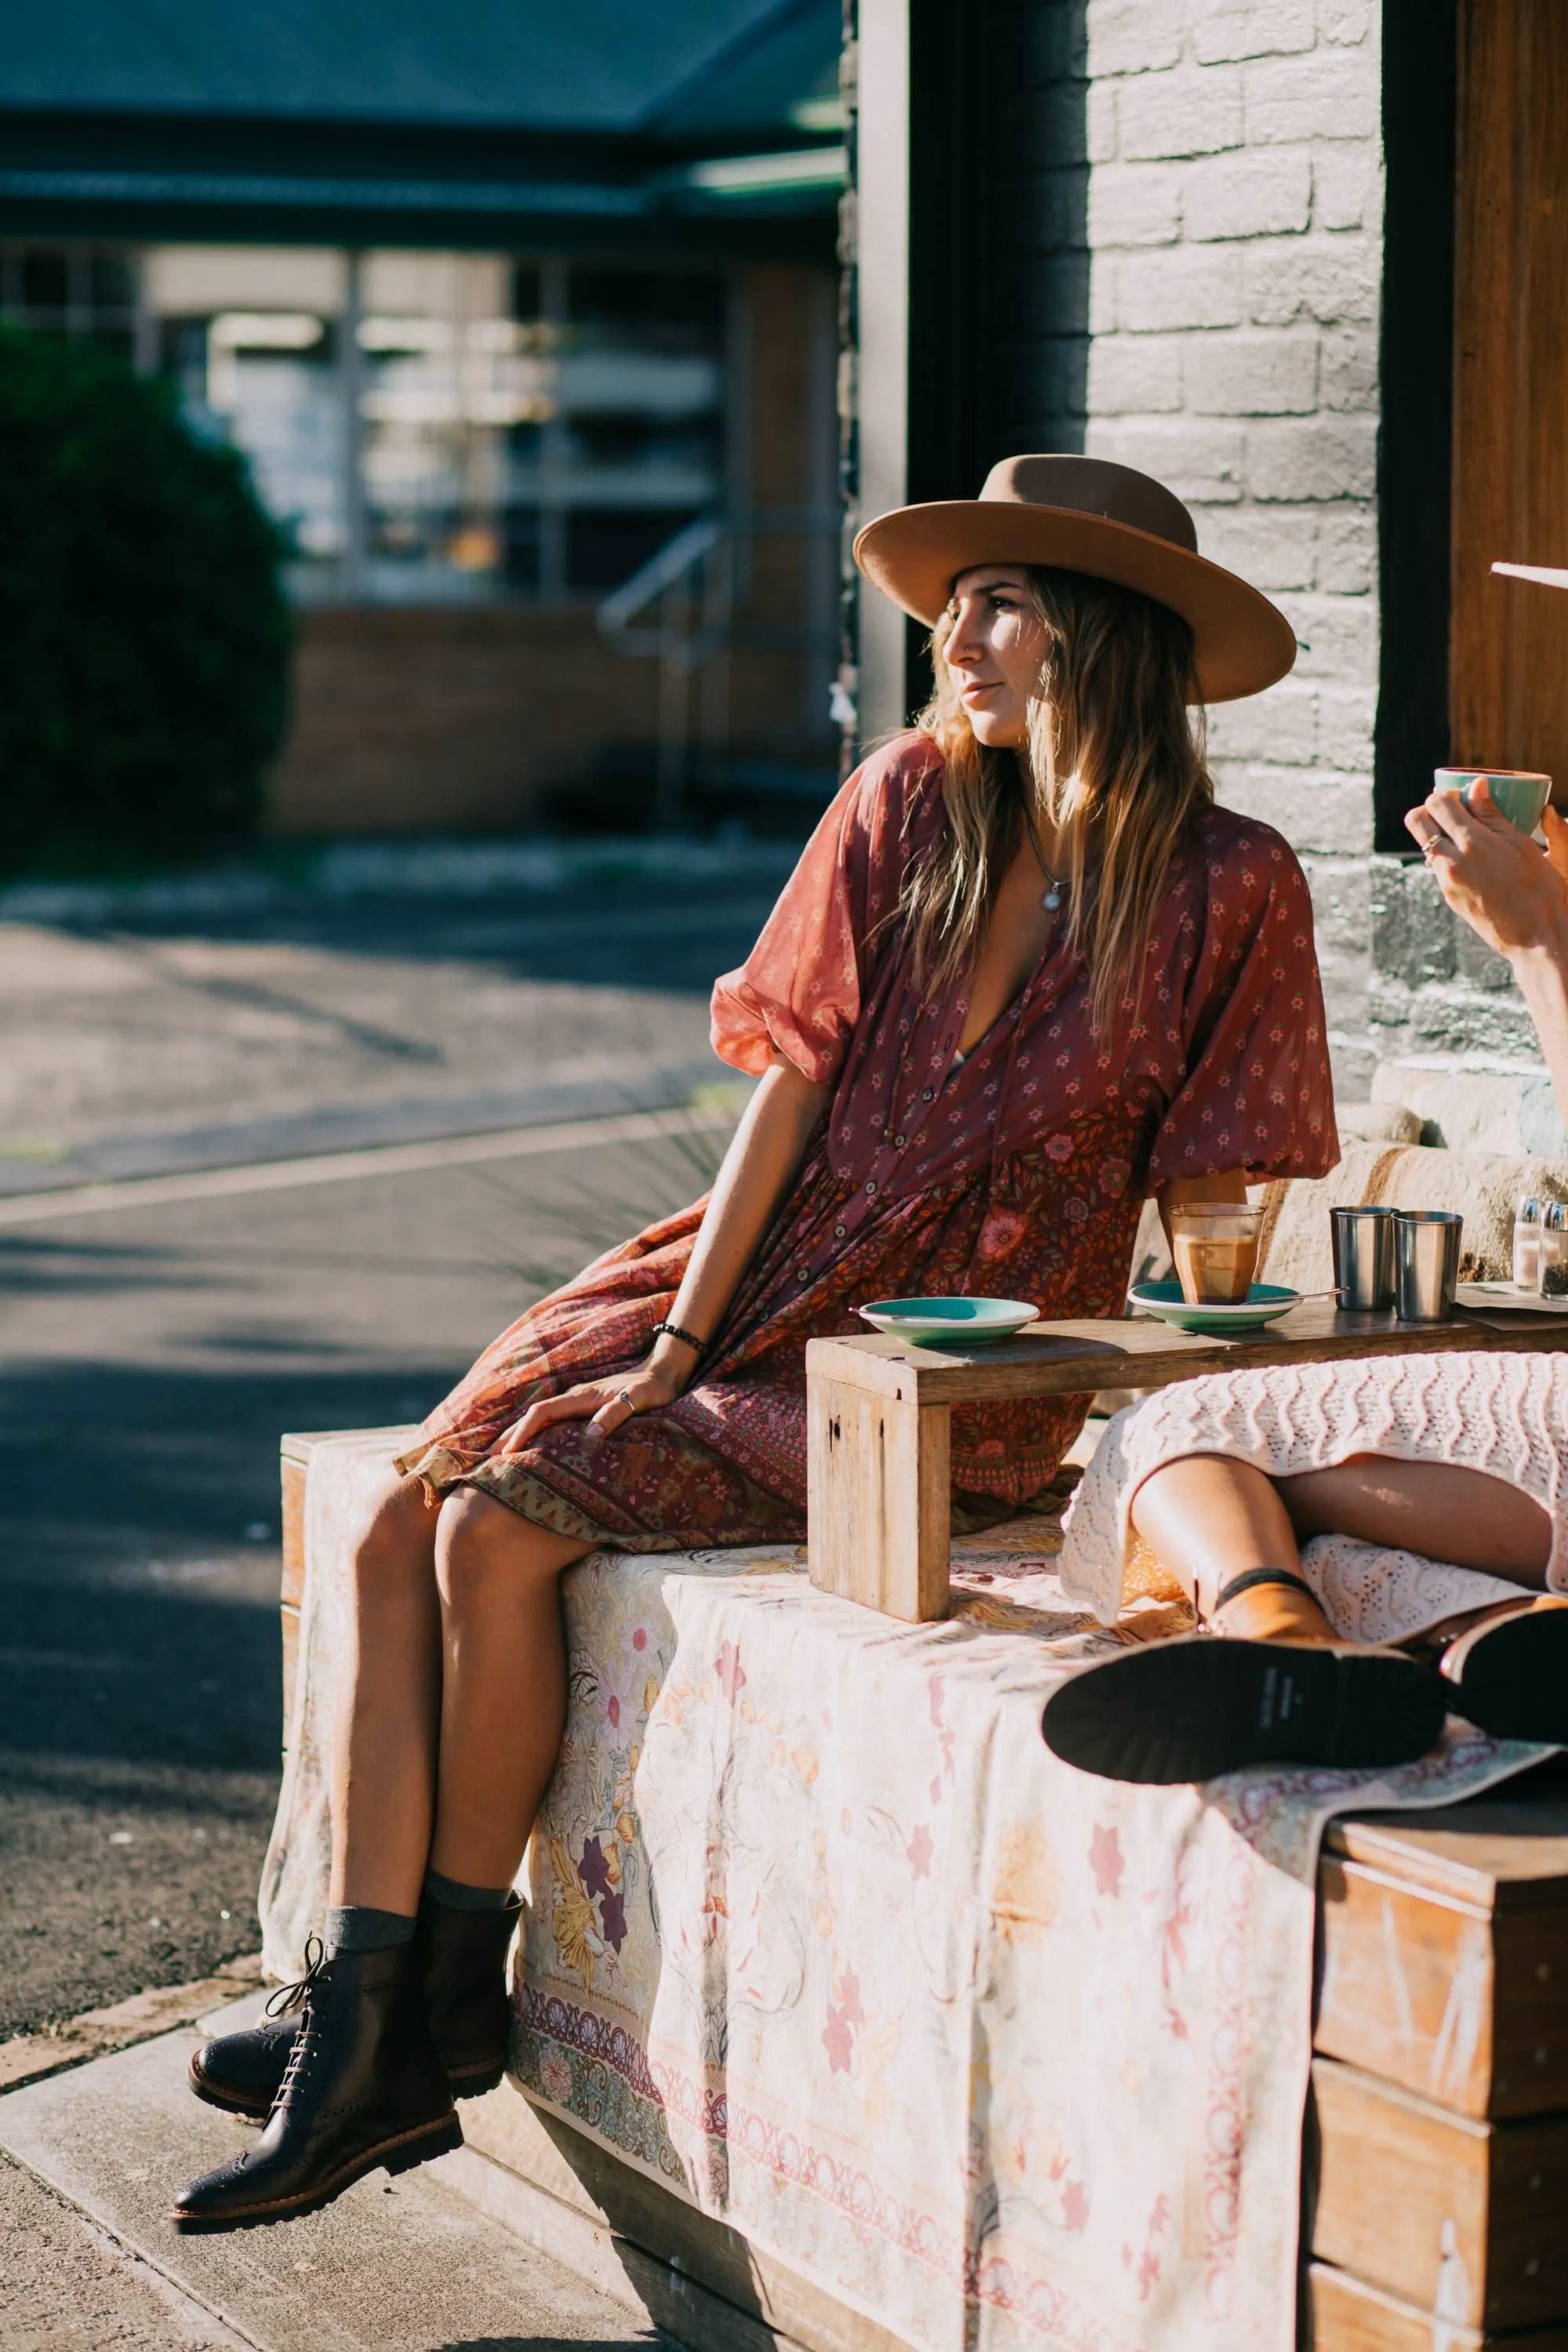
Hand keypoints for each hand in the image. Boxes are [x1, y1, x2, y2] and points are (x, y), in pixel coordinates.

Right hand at [499, 1350, 686, 1452]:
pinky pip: (551, 1420)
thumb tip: (590, 1437)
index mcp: (580, 1396)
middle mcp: (573, 1396)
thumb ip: (614, 1414)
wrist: (662, 1371)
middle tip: (487, 1460)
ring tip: (500, 1455)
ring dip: (519, 1434)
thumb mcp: (636, 1400)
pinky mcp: (583, 1405)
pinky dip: (535, 1431)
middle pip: (532, 1415)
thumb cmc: (651, 1389)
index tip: (507, 1453)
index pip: (541, 1413)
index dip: (522, 1432)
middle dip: (509, 1435)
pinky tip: (532, 1444)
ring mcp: (577, 1400)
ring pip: (540, 1418)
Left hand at [1404, 779, 1567, 960]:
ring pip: (1427, 846)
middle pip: (1417, 822)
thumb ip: (1493, 814)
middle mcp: (1451, 862)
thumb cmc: (1539, 887)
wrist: (1535, 936)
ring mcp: (1446, 883)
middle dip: (1430, 810)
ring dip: (1439, 834)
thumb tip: (1476, 785)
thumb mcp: (1521, 844)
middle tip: (1454, 811)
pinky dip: (1449, 856)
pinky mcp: (1449, 898)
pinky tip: (1473, 860)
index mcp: (1471, 843)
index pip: (1437, 805)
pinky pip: (1439, 868)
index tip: (1462, 796)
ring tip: (1468, 835)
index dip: (1447, 794)